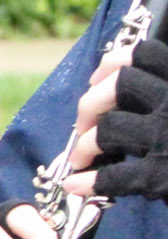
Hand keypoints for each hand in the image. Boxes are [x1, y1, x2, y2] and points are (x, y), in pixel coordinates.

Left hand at [66, 38, 167, 199]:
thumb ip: (164, 93)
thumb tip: (111, 85)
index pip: (146, 54)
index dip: (113, 62)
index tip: (96, 79)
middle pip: (119, 85)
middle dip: (91, 103)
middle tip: (84, 123)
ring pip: (108, 127)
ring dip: (85, 144)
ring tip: (81, 158)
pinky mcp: (162, 176)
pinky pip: (112, 175)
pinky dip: (89, 181)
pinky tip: (78, 184)